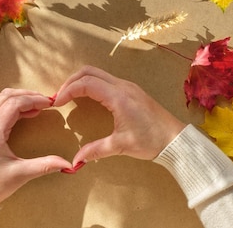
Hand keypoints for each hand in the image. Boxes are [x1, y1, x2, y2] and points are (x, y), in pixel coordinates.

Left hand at [0, 89, 71, 207]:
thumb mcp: (20, 175)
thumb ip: (45, 166)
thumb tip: (69, 164)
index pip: (13, 104)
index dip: (33, 99)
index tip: (49, 103)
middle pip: (6, 96)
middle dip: (28, 95)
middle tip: (46, 101)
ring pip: (0, 100)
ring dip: (20, 99)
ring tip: (39, 106)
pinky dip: (13, 106)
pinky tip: (27, 115)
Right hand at [53, 66, 185, 164]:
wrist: (175, 139)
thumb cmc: (151, 140)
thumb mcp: (121, 146)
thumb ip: (95, 150)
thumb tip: (75, 161)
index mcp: (118, 97)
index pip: (86, 83)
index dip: (68, 90)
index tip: (56, 103)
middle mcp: (122, 86)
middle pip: (90, 72)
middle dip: (71, 81)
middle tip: (59, 97)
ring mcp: (128, 86)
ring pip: (98, 73)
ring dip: (82, 81)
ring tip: (70, 96)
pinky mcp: (131, 91)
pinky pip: (107, 80)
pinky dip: (92, 84)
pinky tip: (87, 97)